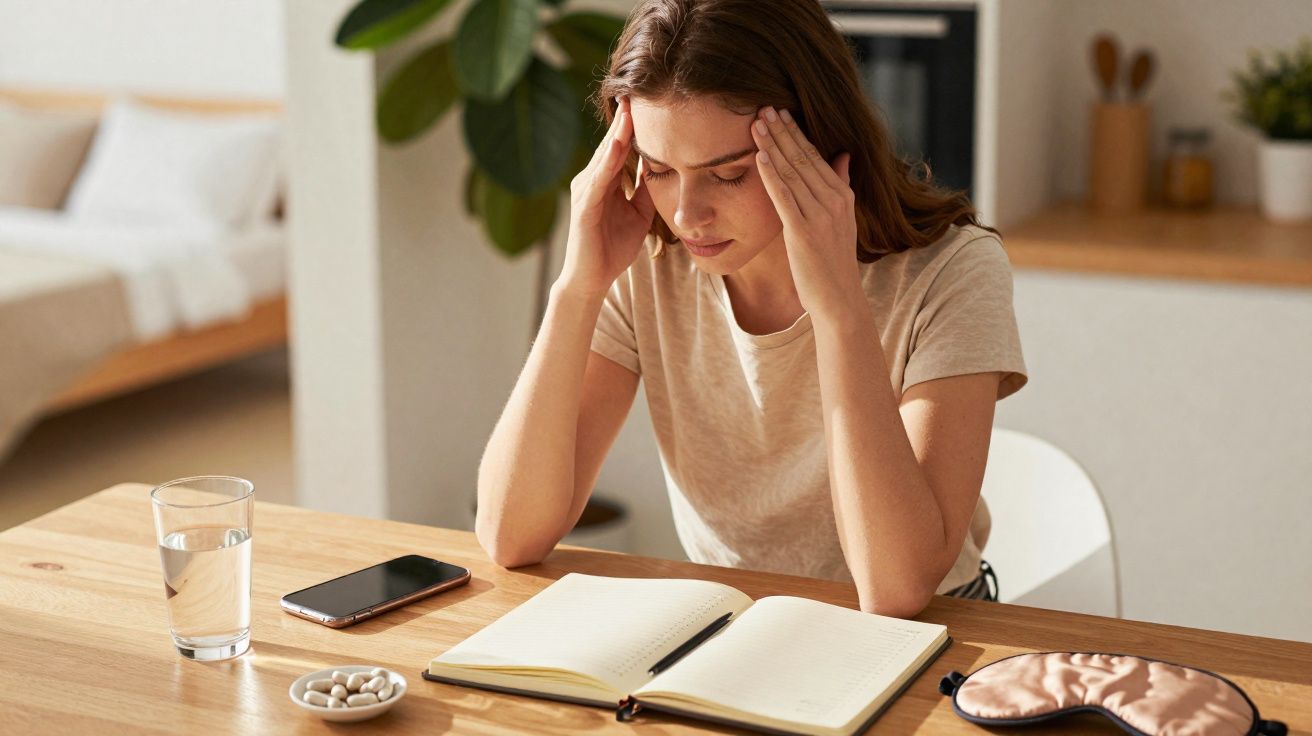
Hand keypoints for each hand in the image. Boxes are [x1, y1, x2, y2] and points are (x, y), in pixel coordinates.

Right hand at [557, 96, 657, 299]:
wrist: (592, 280)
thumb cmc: (613, 248)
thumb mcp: (639, 213)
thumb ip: (646, 189)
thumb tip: (664, 166)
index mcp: (605, 181)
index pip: (621, 145)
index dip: (633, 124)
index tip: (649, 100)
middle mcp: (591, 180)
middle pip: (611, 143)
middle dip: (625, 118)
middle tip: (638, 88)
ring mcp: (585, 191)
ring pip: (604, 155)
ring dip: (617, 131)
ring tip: (631, 107)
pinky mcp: (584, 207)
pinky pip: (599, 178)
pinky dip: (610, 159)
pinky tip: (621, 142)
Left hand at [751, 106, 862, 320]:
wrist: (839, 299)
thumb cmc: (834, 262)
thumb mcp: (843, 220)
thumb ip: (841, 185)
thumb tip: (844, 155)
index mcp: (842, 195)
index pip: (815, 156)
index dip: (795, 132)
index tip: (779, 111)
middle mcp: (834, 200)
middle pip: (802, 157)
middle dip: (782, 130)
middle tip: (763, 106)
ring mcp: (820, 215)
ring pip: (792, 172)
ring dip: (773, 145)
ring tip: (756, 122)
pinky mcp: (803, 232)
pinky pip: (784, 197)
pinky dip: (771, 174)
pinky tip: (760, 156)